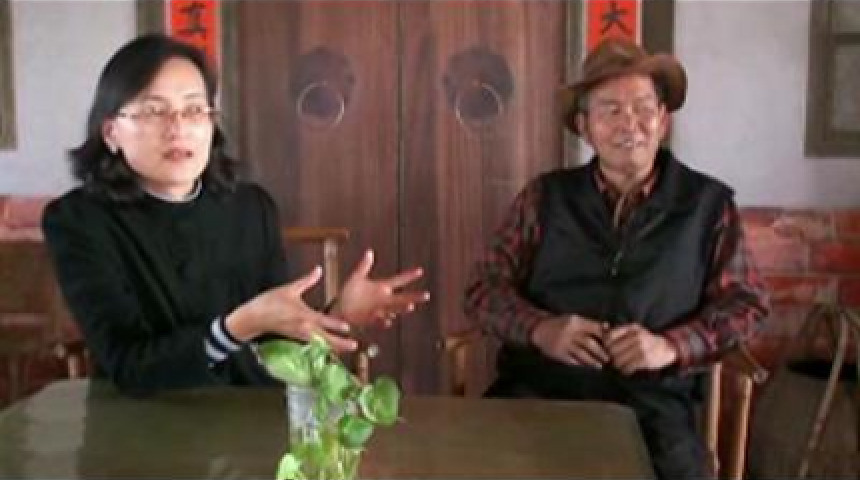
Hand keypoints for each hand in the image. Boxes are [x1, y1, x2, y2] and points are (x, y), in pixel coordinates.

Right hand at [226, 266, 356, 351]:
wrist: (253, 318)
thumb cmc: (269, 303)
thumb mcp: (289, 289)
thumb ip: (307, 280)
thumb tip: (318, 270)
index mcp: (303, 316)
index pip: (324, 321)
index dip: (336, 325)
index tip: (348, 328)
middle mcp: (304, 328)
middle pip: (326, 339)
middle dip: (340, 343)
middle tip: (354, 346)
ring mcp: (300, 335)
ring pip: (321, 343)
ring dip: (334, 346)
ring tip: (346, 348)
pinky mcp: (297, 337)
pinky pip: (314, 344)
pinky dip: (324, 345)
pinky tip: (331, 346)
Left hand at [333, 250, 429, 326]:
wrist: (339, 309)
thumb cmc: (349, 293)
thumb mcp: (356, 277)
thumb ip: (363, 266)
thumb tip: (369, 251)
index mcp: (381, 287)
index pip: (398, 281)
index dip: (409, 276)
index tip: (420, 270)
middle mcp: (383, 300)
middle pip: (402, 298)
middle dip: (414, 297)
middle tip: (426, 295)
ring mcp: (378, 311)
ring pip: (394, 309)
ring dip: (402, 308)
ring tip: (410, 306)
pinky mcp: (370, 320)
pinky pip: (379, 321)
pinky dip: (383, 321)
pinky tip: (388, 321)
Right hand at [530, 315, 609, 368]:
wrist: (539, 329)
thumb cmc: (560, 324)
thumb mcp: (574, 319)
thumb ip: (589, 324)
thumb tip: (607, 327)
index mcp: (575, 321)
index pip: (594, 328)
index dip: (605, 337)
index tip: (612, 344)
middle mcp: (570, 332)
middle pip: (589, 343)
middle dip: (601, 352)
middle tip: (609, 359)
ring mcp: (563, 343)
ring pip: (582, 354)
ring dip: (592, 361)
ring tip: (599, 366)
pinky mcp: (558, 353)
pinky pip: (572, 360)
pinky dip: (581, 365)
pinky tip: (587, 368)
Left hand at [604, 324, 677, 374]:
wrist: (667, 347)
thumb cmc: (645, 339)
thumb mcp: (634, 330)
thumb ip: (619, 330)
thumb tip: (603, 326)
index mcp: (632, 327)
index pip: (609, 336)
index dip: (605, 345)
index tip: (607, 350)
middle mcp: (637, 336)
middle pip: (612, 350)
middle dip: (610, 357)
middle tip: (611, 360)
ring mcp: (642, 348)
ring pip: (618, 361)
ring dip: (616, 366)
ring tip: (618, 366)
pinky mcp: (646, 359)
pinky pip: (628, 368)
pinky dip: (625, 371)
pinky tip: (626, 370)